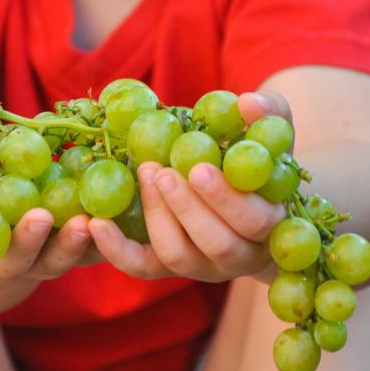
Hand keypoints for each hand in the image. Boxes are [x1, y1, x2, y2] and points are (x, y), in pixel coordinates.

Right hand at [0, 75, 93, 280]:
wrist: (12, 216)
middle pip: (6, 257)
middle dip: (23, 238)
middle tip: (39, 216)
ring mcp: (35, 261)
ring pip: (49, 262)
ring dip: (67, 246)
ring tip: (83, 223)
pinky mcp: (69, 258)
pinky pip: (85, 257)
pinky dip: (99, 242)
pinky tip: (113, 220)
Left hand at [88, 91, 291, 281]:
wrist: (239, 195)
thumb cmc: (257, 162)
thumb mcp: (271, 137)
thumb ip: (270, 115)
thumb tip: (249, 102)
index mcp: (271, 225)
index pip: (254, 221)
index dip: (226, 198)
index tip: (198, 167)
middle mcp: (240, 255)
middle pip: (217, 244)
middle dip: (187, 208)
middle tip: (161, 171)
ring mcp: (202, 266)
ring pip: (178, 254)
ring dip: (158, 215)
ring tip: (146, 173)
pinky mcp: (167, 268)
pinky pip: (141, 266)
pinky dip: (116, 249)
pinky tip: (97, 223)